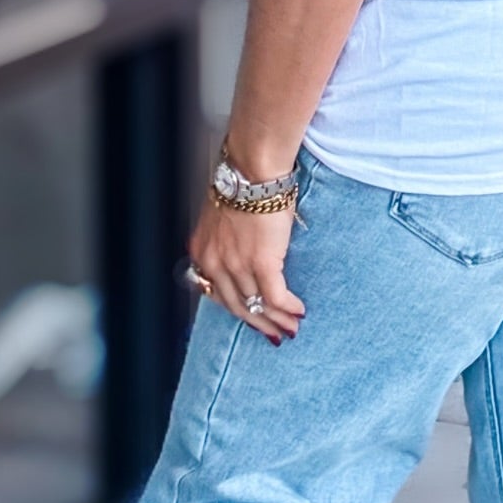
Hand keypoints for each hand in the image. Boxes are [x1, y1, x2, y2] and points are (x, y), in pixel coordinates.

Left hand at [186, 194, 305, 342]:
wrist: (253, 169)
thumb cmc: (244, 183)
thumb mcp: (223, 215)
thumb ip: (227, 238)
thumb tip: (244, 248)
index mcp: (203, 252)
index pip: (218, 293)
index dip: (238, 309)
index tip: (252, 317)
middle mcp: (215, 264)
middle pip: (237, 306)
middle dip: (259, 322)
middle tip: (275, 333)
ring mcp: (237, 266)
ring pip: (257, 305)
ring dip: (277, 319)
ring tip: (291, 326)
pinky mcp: (262, 263)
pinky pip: (276, 296)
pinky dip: (288, 308)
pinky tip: (298, 311)